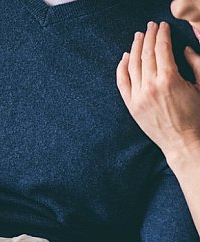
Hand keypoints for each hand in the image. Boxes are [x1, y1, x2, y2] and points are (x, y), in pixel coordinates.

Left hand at [116, 21, 199, 166]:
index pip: (161, 49)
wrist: (183, 141)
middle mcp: (150, 86)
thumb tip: (185, 49)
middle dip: (148, 37)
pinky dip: (121, 68)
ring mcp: (138, 97)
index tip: (162, 26)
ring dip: (134, 48)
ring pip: (132, 66)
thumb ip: (196, 64)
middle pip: (146, 54)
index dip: (161, 35)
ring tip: (138, 37)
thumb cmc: (196, 115)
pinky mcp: (131, 106)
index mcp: (169, 79)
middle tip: (149, 26)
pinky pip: (122, 82)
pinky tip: (125, 57)